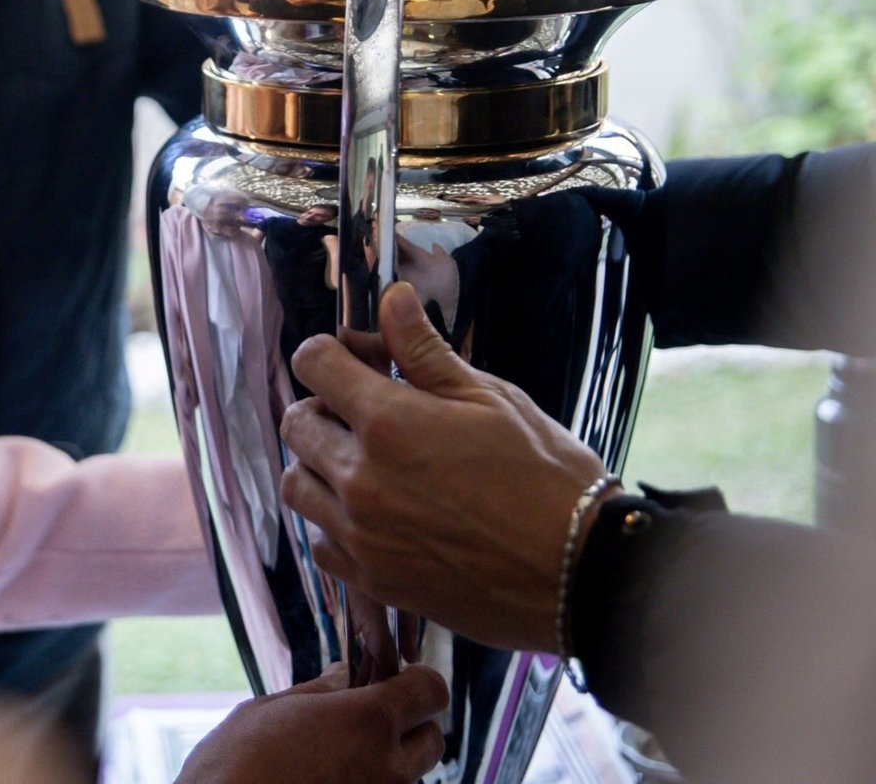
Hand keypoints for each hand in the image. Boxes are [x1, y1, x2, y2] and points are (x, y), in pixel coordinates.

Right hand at [175, 663, 446, 783]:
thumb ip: (317, 693)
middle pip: (432, 741)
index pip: (431, 692)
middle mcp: (387, 768)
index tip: (392, 678)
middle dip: (411, 725)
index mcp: (367, 722)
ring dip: (387, 763)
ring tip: (338, 756)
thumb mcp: (267, 711)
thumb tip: (342, 675)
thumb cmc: (233, 765)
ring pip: (407, 778)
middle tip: (368, 719)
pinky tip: (326, 780)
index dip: (417, 681)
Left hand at [279, 282, 610, 651]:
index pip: (314, 363)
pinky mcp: (372, 579)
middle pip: (296, 423)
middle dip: (324, 405)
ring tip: (364, 463)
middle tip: (366, 411)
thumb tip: (392, 298)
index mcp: (389, 423)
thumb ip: (425, 351)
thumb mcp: (491, 398)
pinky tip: (370, 514)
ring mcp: (361, 533)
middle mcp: (361, 478)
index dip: (330, 352)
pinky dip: (331, 521)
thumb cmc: (546, 478)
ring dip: (318, 464)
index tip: (354, 360)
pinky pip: (318, 541)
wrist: (582, 574)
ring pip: (296, 483)